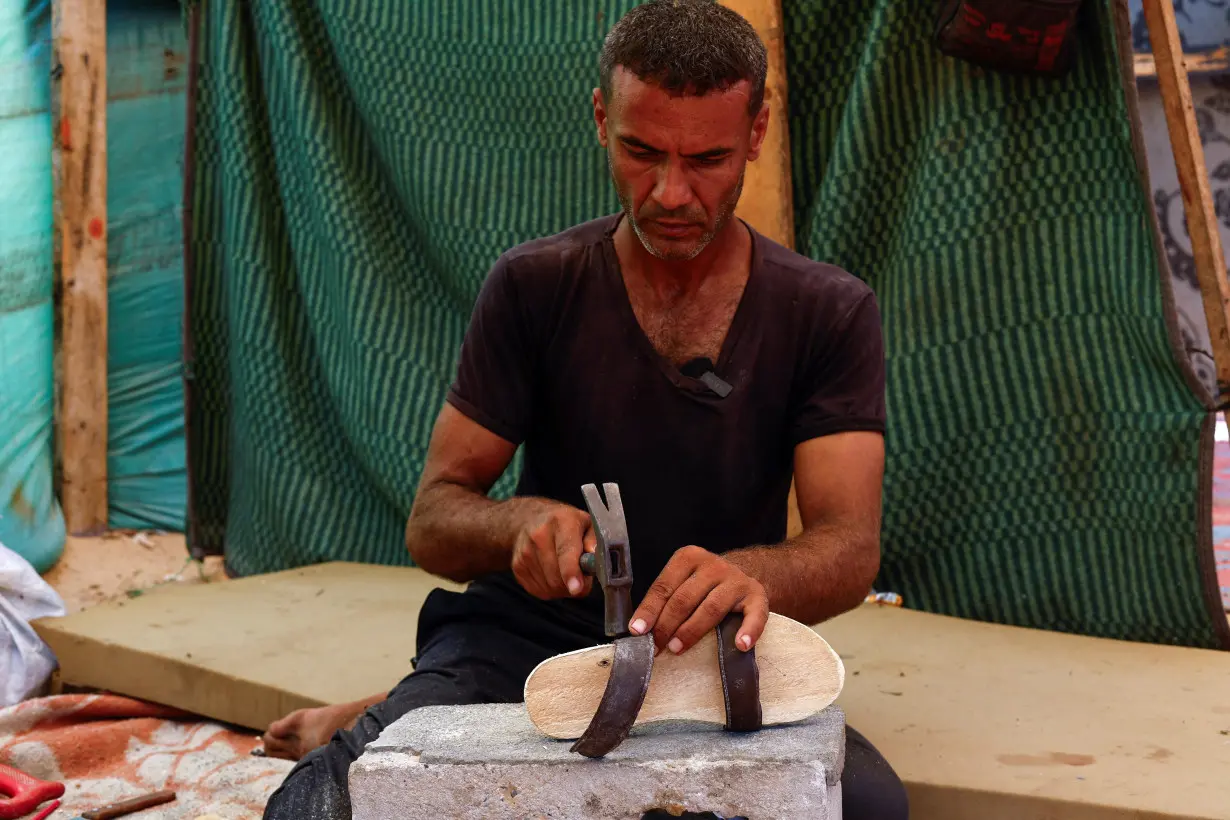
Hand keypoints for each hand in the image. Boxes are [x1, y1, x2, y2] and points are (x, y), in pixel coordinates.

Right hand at [511, 501, 597, 599]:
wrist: (530, 520)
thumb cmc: (564, 524)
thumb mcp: (586, 523)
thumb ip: (594, 541)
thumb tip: (594, 559)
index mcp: (561, 522)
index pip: (565, 551)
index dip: (571, 572)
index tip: (576, 588)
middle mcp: (539, 536)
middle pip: (557, 577)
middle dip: (574, 584)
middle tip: (581, 574)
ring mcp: (525, 553)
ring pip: (550, 588)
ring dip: (563, 587)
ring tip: (564, 569)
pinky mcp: (518, 567)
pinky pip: (540, 591)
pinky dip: (550, 589)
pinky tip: (552, 572)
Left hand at [628, 545, 767, 654]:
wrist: (745, 572)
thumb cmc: (705, 584)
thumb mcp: (683, 581)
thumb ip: (665, 599)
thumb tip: (639, 629)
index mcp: (689, 558)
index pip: (664, 586)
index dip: (649, 610)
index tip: (638, 630)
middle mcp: (714, 566)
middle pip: (684, 598)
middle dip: (667, 625)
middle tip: (656, 647)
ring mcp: (737, 581)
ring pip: (711, 608)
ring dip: (692, 631)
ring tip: (678, 648)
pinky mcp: (757, 597)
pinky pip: (755, 615)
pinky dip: (748, 631)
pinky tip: (740, 645)